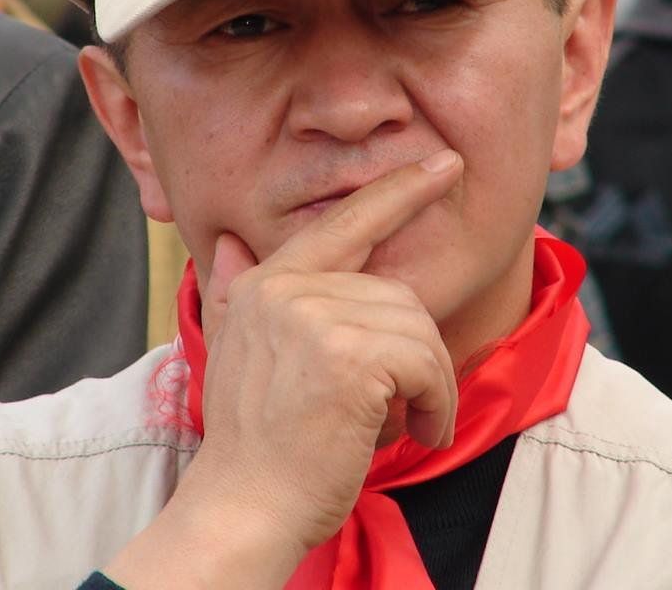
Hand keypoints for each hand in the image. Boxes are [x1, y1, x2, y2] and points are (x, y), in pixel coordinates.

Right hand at [104, 149, 461, 589]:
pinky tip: (417, 431)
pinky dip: (435, 402)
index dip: (398, 191)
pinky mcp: (348, 357)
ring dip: (429, 384)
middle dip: (416, 352)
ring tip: (407, 423)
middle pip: (398, 294)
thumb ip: (236, 294)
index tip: (443, 164)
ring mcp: (316, 318)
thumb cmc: (253, 444)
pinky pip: (426, 362)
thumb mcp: (234, 357)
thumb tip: (228, 243)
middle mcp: (287, 289)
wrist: (243, 508)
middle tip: (405, 406)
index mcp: (266, 284)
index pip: (344, 224)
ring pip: (418, 328)